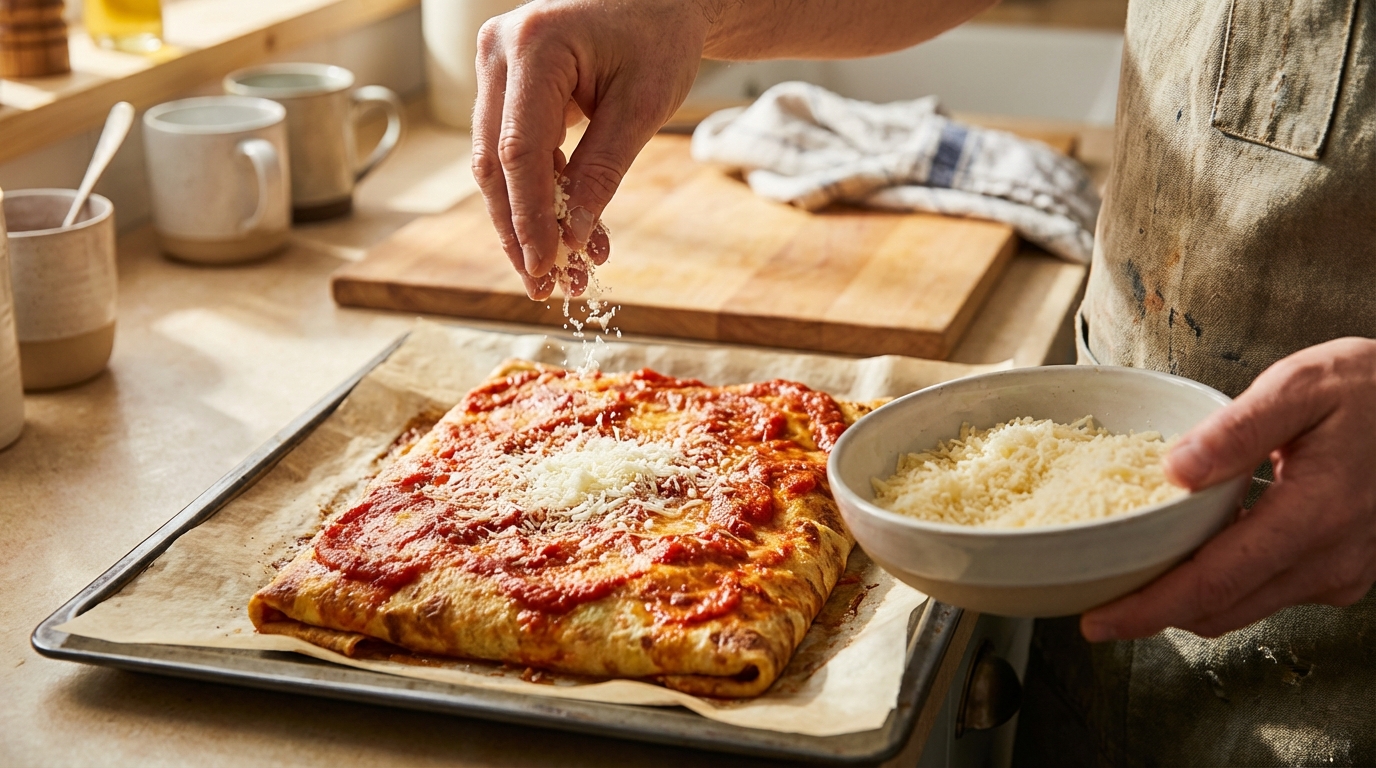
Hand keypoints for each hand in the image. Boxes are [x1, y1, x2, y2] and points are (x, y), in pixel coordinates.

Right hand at [472, 0, 706, 298]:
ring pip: (495, 163)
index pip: (519, 152)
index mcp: (533, 46)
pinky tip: (566, 234)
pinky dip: (538, 193)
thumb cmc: (658, 36)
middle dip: (519, 230)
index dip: (529, 218)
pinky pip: (512, 149)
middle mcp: (499, 51)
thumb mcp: (643, 107)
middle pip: (494, 162)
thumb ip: (603, 170)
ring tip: (560, 270)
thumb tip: (571, 237)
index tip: (544, 267)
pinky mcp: (504, 83)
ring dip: (525, 220)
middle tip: (543, 286)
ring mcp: (495, 65)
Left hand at [1081, 337, 1375, 640]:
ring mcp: (1341, 573)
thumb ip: (1236, 429)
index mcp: (1315, 516)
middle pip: (1222, 609)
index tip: (1098, 622)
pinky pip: (1267, 592)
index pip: (1215, 582)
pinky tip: (1193, 549)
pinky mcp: (1342, 574)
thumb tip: (1174, 470)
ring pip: (1243, 607)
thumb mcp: (1301, 386)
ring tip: (1134, 572)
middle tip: (1097, 600)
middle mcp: (1331, 560)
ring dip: (1187, 599)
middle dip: (1155, 611)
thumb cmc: (1371, 387)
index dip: (1150, 609)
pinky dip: (1223, 582)